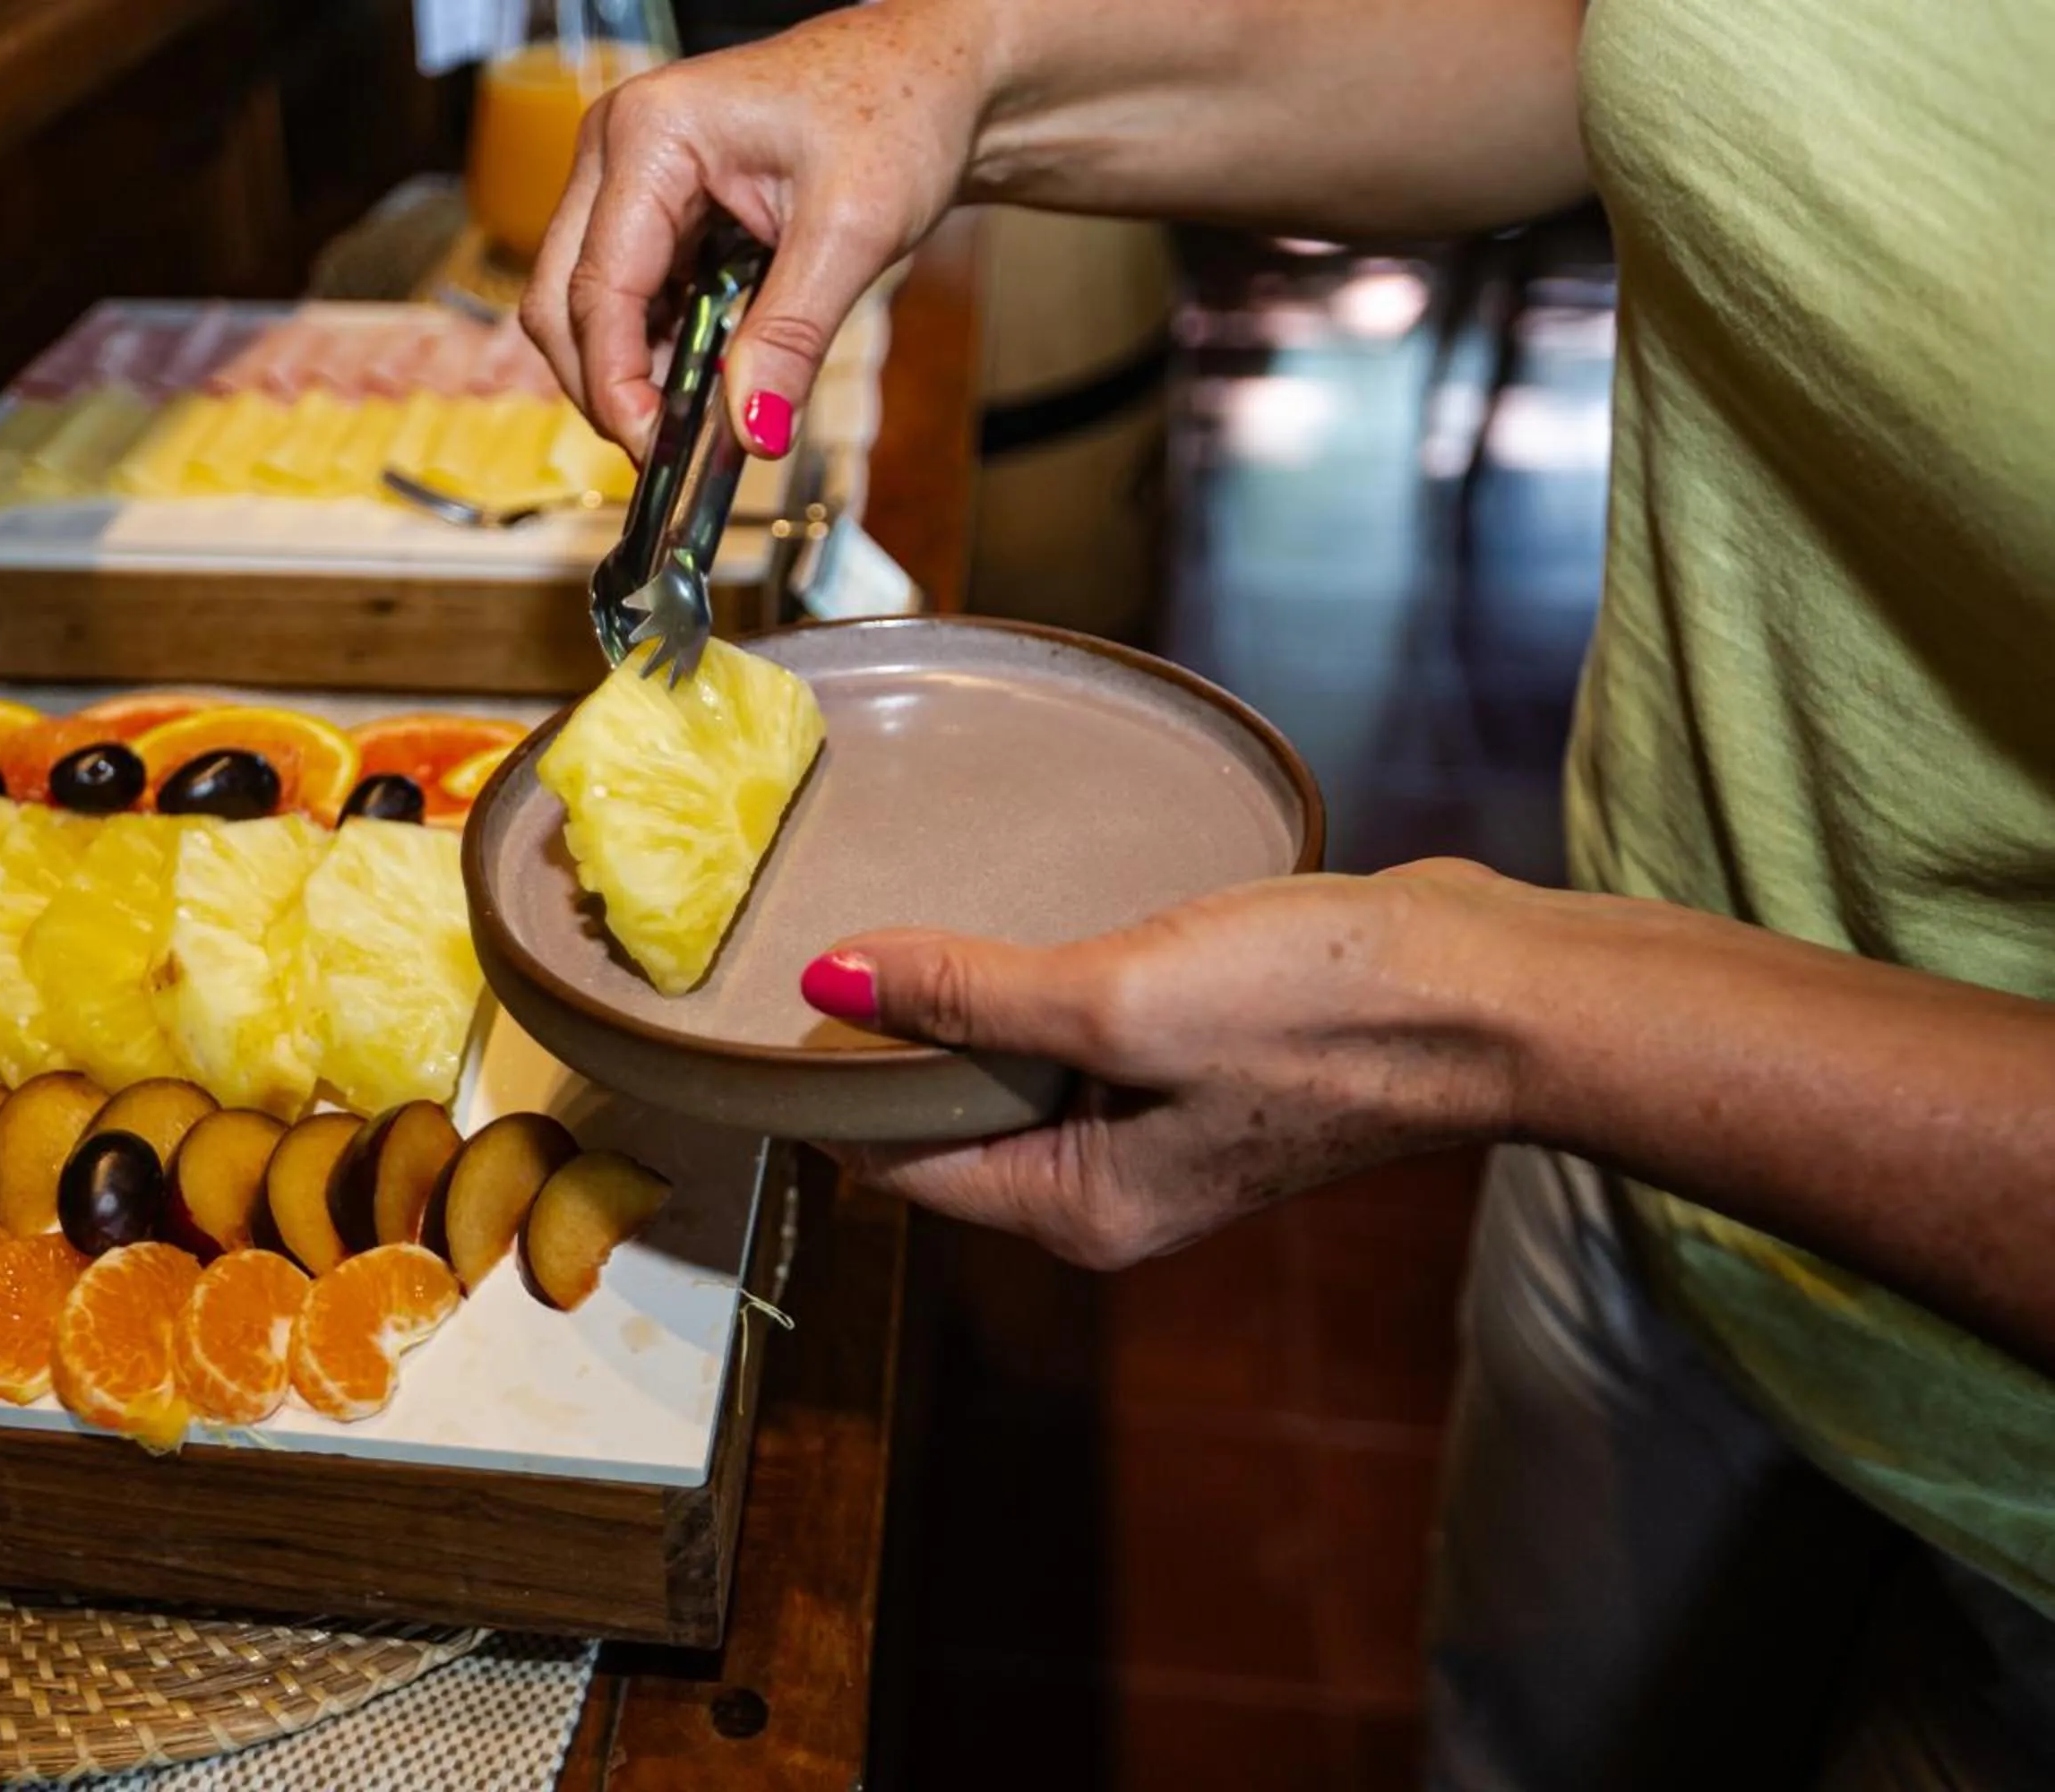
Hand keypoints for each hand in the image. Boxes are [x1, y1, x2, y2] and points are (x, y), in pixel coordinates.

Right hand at [520, 1, 988, 459]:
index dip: (617, 384)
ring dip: (627, 368)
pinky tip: (701, 373)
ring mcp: (626, 172)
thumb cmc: (899, 110)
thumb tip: (753, 430)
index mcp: (652, 133)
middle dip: (604, 384)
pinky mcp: (651, 202)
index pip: (596, 287)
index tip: (656, 451)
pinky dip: (651, 344)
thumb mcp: (854, 232)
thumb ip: (793, 336)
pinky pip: (623, 292)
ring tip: (692, 419)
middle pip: (560, 298)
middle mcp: (616, 144)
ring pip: (581, 302)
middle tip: (664, 451)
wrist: (934, 75)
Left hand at [803, 862, 1524, 1267]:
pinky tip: (1024, 917)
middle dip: (888, 1042)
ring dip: (966, 1004)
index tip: (774, 997)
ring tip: (907, 911)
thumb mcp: (1119, 1001)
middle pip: (946, 1120)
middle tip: (830, 930)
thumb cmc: (1321, 1015)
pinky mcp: (1197, 1068)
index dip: (827, 1085)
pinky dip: (1041, 985)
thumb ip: (969, 996)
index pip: (895, 1161)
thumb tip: (827, 983)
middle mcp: (1106, 1189)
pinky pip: (1079, 1033)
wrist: (1490, 993)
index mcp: (1076, 1211)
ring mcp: (1155, 1131)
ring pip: (1011, 1071)